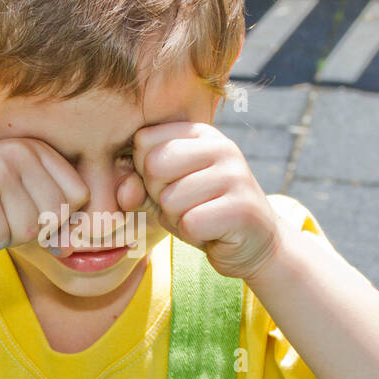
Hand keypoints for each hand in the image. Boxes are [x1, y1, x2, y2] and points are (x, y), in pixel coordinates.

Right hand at [0, 140, 87, 252]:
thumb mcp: (14, 199)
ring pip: (29, 231)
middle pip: (56, 217)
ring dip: (1, 235)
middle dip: (27, 230)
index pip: (79, 196)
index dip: (57, 218)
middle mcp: (20, 153)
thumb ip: (47, 218)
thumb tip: (71, 248)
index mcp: (35, 149)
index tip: (24, 213)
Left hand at [123, 122, 285, 280]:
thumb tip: (124, 191)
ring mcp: (235, 175)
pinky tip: (211, 232)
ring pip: (171, 199)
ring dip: (177, 219)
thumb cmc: (202, 213)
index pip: (144, 140)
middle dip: (159, 195)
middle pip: (154, 166)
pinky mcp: (242, 208)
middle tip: (184, 205)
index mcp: (200, 134)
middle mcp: (221, 146)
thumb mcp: (163, 195)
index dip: (144, 171)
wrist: (254, 244)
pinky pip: (190, 223)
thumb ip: (137, 187)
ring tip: (200, 218)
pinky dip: (192, 235)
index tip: (169, 184)